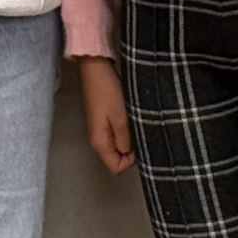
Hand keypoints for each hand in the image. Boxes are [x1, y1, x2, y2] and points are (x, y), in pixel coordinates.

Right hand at [78, 56, 134, 172]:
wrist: (96, 70)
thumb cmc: (108, 92)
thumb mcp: (121, 117)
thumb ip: (125, 140)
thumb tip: (129, 154)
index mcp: (100, 143)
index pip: (116, 167)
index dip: (131, 161)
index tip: (141, 143)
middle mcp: (97, 140)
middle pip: (116, 157)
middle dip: (131, 150)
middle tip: (141, 131)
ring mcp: (99, 130)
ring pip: (117, 145)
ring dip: (129, 138)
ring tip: (137, 122)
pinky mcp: (102, 120)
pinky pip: (116, 133)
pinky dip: (125, 129)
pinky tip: (131, 116)